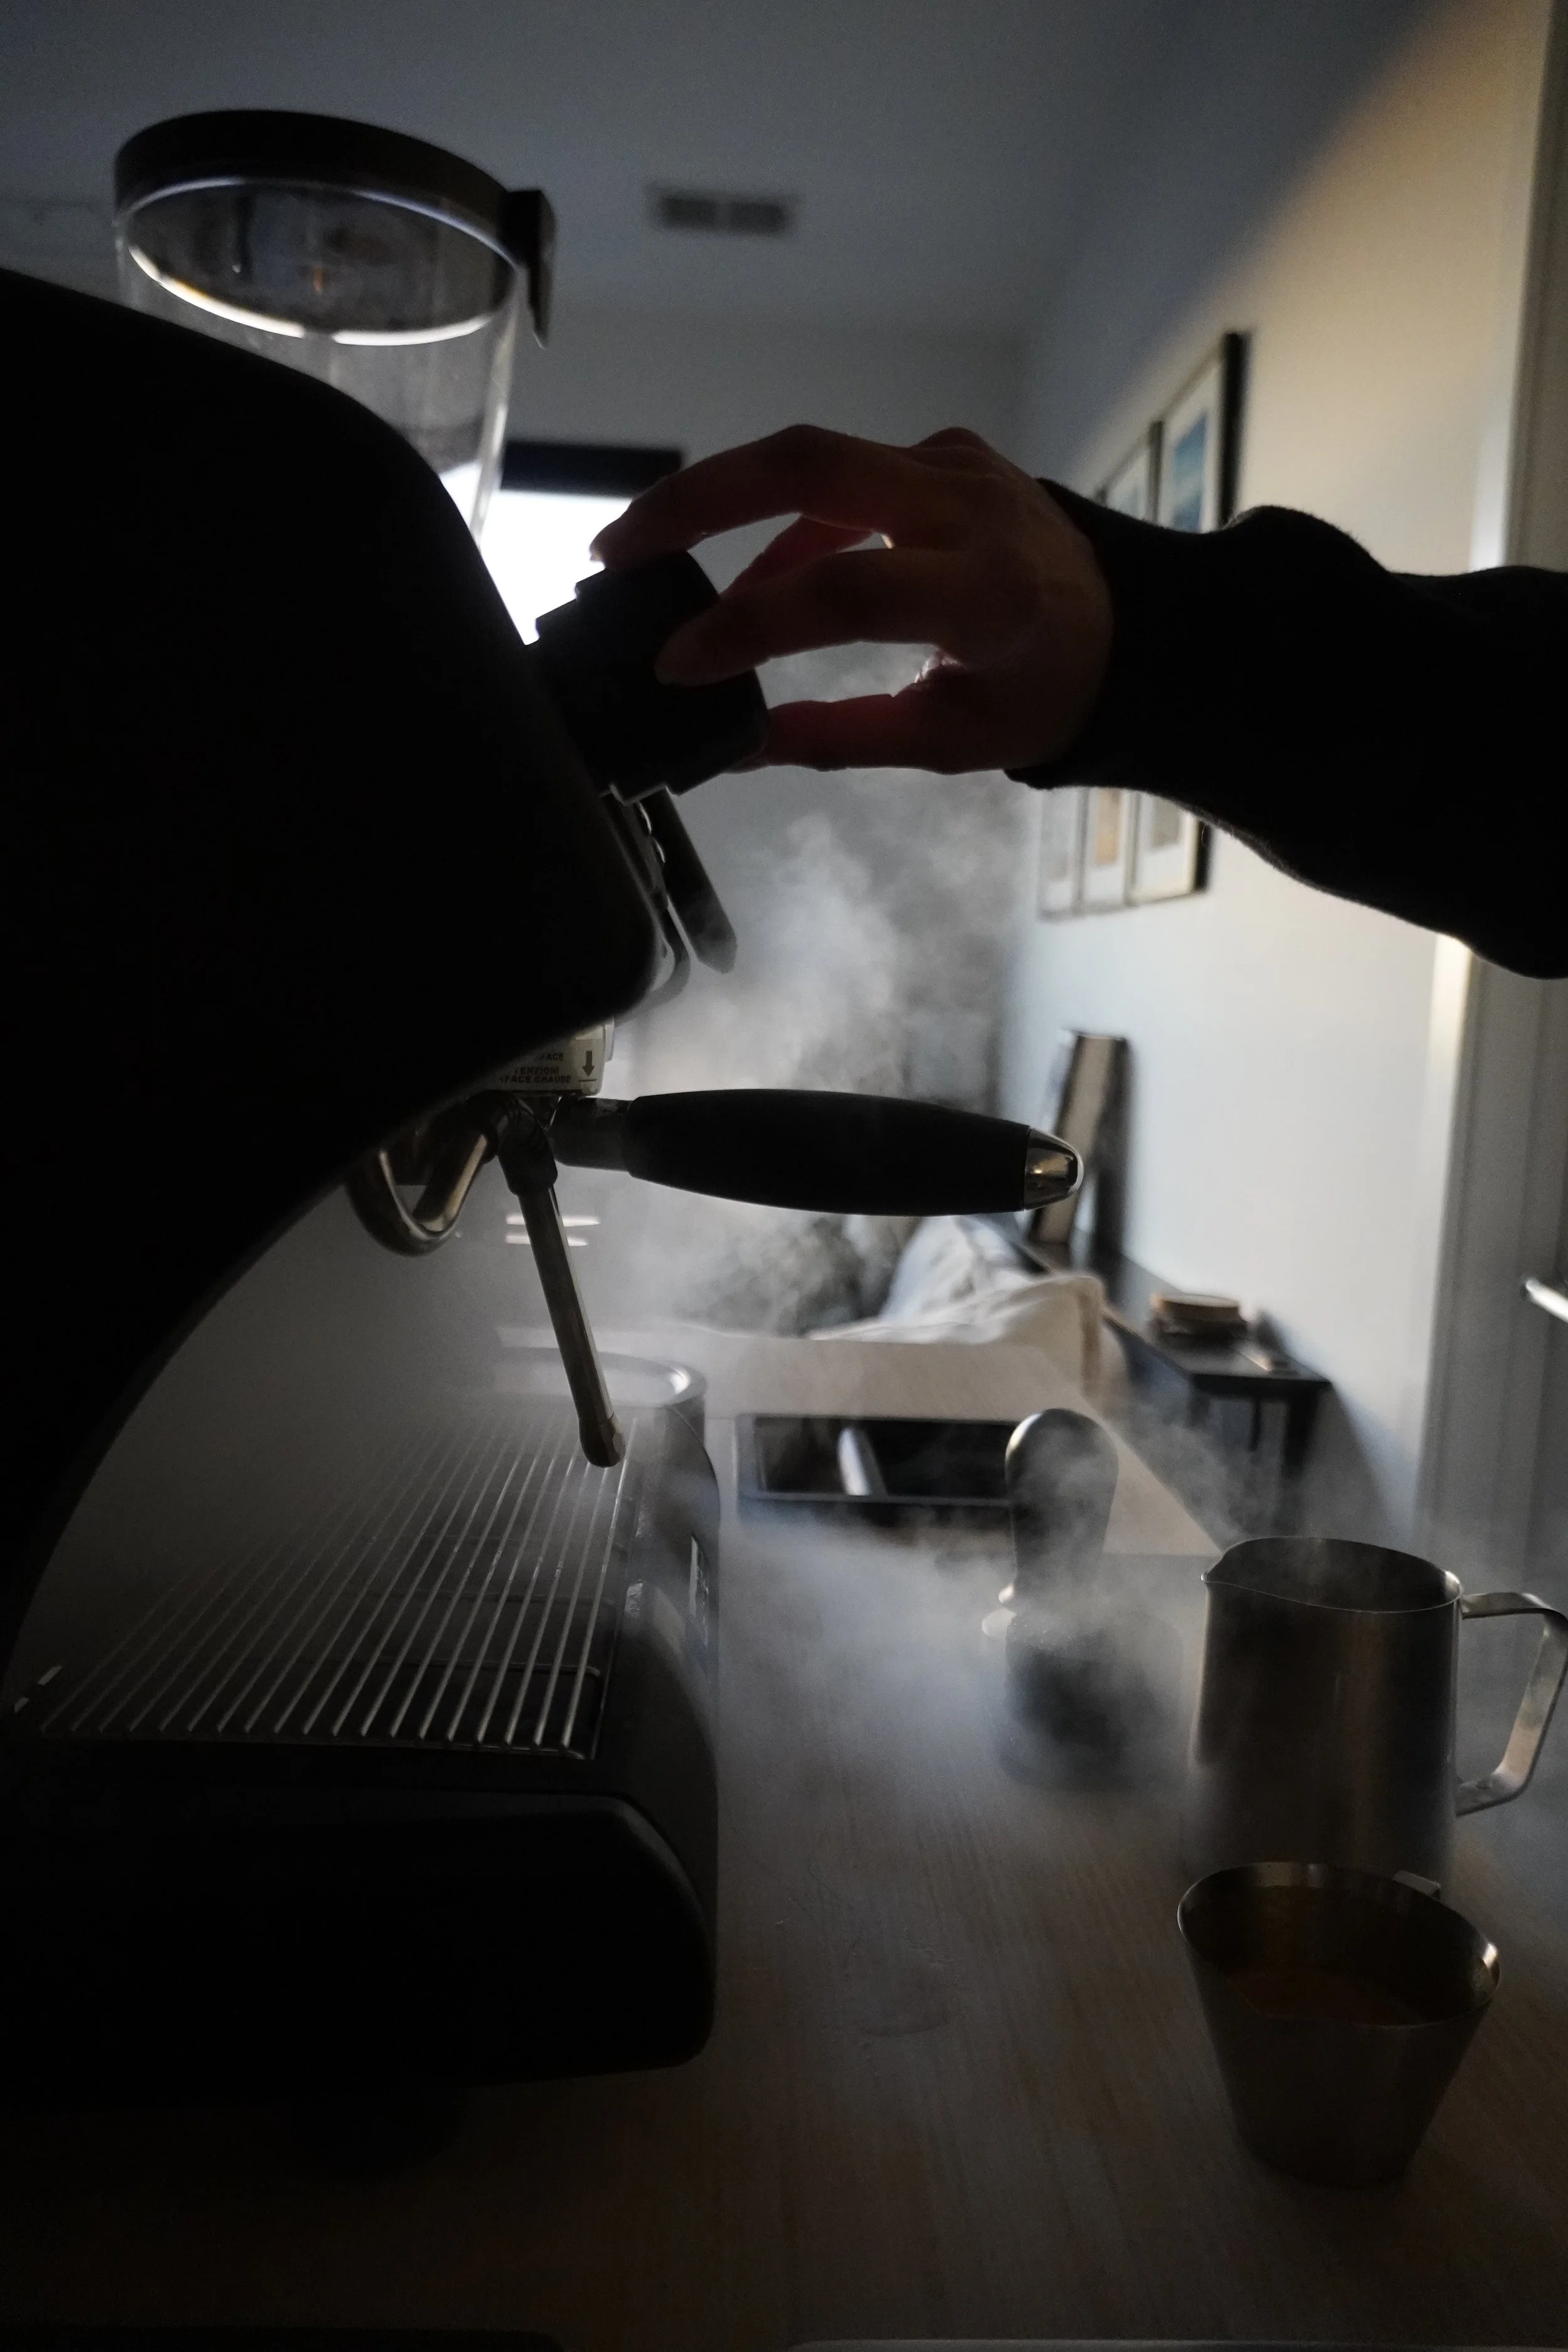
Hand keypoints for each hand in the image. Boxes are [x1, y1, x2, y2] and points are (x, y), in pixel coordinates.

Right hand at [590, 424, 1111, 773]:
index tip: (678, 666)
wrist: (1132, 627)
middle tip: (616, 551)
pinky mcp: (945, 451)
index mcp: (987, 594)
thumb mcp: (951, 740)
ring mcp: (958, 464)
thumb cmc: (1042, 693)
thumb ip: (838, 739)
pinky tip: (751, 570)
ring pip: (815, 454)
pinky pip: (845, 472)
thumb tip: (735, 748)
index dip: (748, 626)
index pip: (844, 592)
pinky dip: (786, 517)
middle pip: (808, 464)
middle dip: (697, 500)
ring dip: (723, 501)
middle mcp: (971, 507)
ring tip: (650, 555)